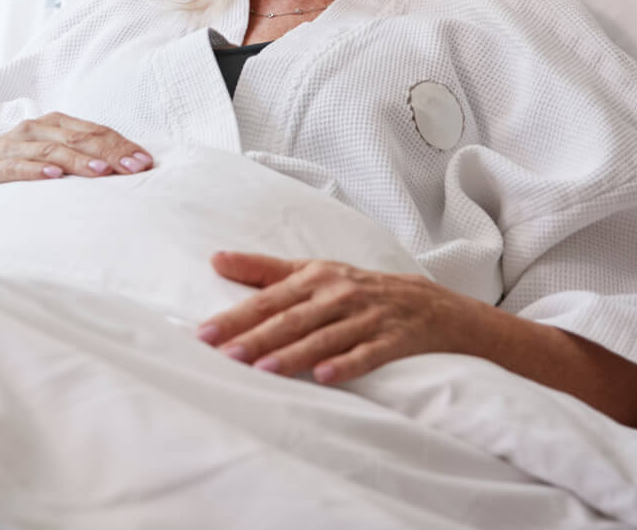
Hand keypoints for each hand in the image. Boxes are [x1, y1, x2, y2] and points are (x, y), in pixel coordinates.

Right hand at [0, 113, 153, 220]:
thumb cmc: (14, 174)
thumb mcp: (49, 162)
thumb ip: (80, 160)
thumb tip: (126, 171)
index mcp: (50, 125)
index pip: (93, 131)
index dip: (121, 145)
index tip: (146, 163)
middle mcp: (32, 131)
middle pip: (78, 138)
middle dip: (110, 153)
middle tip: (135, 168)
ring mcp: (10, 147)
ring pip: (51, 150)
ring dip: (79, 161)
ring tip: (102, 173)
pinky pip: (15, 167)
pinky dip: (36, 170)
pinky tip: (54, 177)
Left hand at [198, 252, 485, 384]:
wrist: (432, 304)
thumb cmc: (358, 288)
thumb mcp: (314, 272)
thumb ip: (263, 269)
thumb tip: (215, 259)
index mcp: (314, 277)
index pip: (267, 299)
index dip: (235, 316)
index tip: (204, 333)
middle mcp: (338, 294)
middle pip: (290, 319)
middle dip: (256, 337)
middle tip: (225, 355)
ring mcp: (366, 317)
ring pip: (323, 338)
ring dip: (293, 355)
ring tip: (263, 370)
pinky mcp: (394, 340)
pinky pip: (368, 354)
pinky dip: (346, 365)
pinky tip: (324, 377)